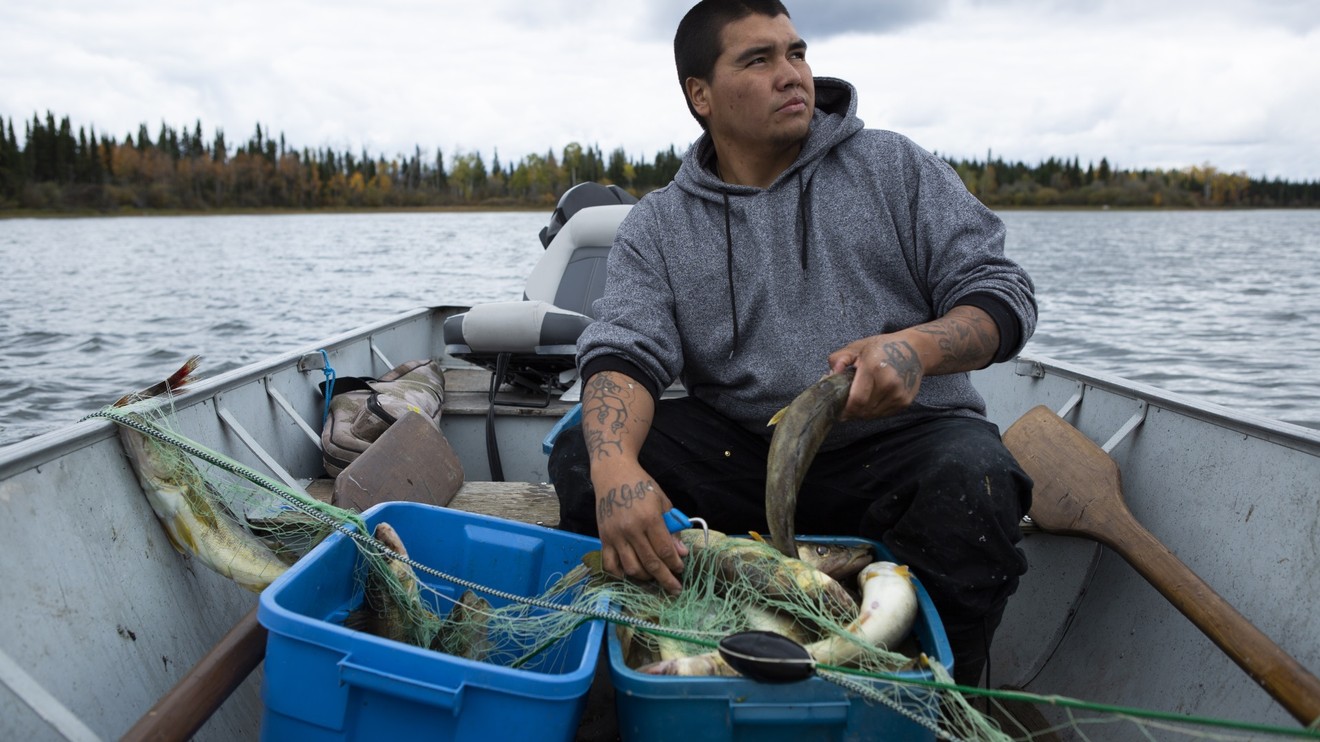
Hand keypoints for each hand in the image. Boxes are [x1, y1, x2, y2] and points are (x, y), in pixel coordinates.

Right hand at [592, 463, 688, 593]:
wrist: (613, 473)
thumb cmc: (642, 485)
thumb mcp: (663, 501)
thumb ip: (672, 528)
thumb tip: (681, 553)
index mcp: (649, 518)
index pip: (664, 550)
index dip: (674, 564)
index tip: (681, 570)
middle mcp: (631, 530)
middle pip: (650, 563)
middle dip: (665, 578)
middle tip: (675, 587)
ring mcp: (615, 535)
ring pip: (631, 568)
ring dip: (645, 577)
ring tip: (653, 577)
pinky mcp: (603, 538)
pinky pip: (610, 564)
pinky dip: (620, 573)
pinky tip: (630, 574)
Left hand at [828, 333, 924, 419]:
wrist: (914, 350)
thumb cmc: (882, 348)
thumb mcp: (857, 347)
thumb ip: (839, 359)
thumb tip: (830, 375)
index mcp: (874, 368)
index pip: (857, 400)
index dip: (845, 409)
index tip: (837, 409)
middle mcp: (889, 383)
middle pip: (864, 410)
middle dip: (851, 412)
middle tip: (844, 406)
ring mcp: (899, 394)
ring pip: (872, 414)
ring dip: (862, 412)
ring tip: (858, 401)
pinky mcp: (905, 401)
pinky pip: (883, 414)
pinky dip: (873, 411)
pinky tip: (871, 399)